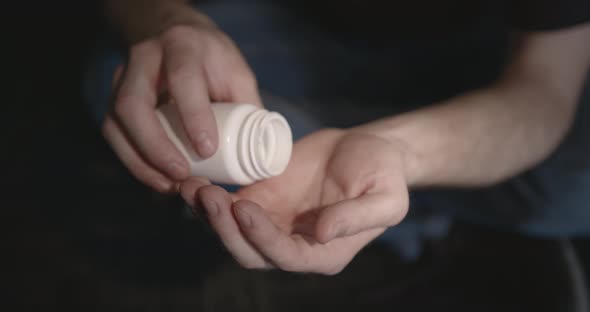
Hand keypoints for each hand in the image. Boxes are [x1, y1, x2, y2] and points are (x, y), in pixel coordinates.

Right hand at [102, 5, 260, 191]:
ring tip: (168, 185)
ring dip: (140, 160)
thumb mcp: (237, 73)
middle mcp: (145, 58)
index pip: (183, 78)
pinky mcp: (113, 97)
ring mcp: (123, 77)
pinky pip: (113, 133)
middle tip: (182, 174)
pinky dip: (133, 161)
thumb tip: (260, 154)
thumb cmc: (213, 60)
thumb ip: (247, 107)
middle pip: (134, 103)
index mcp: (183, 46)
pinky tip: (156, 178)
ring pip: (116, 121)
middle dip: (156, 146)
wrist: (175, 34)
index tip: (207, 150)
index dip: (193, 115)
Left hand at [181, 129, 410, 273]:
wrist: (367, 149)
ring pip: (232, 230)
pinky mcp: (262, 198)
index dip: (261, 237)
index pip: (285, 256)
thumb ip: (358, 217)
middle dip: (224, 228)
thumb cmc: (384, 175)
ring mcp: (273, 222)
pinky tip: (196, 178)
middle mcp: (293, 244)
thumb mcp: (386, 197)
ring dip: (209, 214)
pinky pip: (229, 204)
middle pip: (249, 251)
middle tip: (206, 195)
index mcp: (324, 254)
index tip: (244, 207)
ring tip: (192, 186)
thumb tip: (323, 233)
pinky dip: (211, 197)